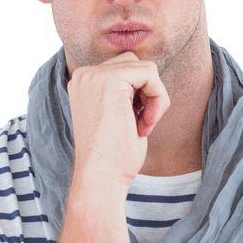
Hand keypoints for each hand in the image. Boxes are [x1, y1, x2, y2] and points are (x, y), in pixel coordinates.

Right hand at [67, 52, 169, 190]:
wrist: (101, 178)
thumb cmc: (114, 157)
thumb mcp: (120, 116)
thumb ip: (128, 93)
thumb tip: (149, 76)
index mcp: (84, 83)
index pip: (126, 71)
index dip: (141, 96)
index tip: (137, 125)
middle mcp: (84, 75)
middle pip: (135, 64)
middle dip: (148, 93)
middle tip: (143, 124)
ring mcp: (93, 76)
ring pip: (145, 68)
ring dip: (155, 97)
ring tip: (144, 125)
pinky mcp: (109, 81)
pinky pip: (150, 75)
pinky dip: (158, 99)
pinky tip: (146, 124)